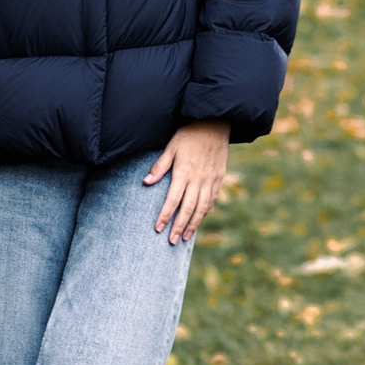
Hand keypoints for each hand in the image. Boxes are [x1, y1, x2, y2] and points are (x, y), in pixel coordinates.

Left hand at [145, 121, 230, 244]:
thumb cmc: (189, 134)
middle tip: (172, 241)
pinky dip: (205, 211)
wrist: (215, 123)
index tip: (158, 229)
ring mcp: (211, 180)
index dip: (165, 215)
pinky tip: (200, 219)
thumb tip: (145, 182)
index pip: (173, 200)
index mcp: (184, 172)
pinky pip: (212, 199)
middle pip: (188, 208)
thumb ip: (159, 166)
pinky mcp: (219, 178)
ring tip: (185, 236)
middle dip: (179, 226)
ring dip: (193, 224)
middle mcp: (198, 179)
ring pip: (202, 208)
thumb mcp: (171, 147)